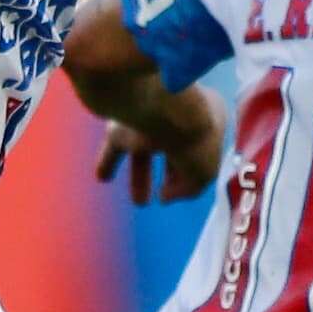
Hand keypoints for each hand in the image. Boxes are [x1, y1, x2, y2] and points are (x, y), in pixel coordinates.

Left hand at [94, 113, 221, 207]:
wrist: (161, 109)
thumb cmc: (193, 138)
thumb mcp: (205, 172)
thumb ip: (190, 189)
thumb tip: (166, 197)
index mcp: (209, 117)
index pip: (203, 148)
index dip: (195, 172)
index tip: (188, 189)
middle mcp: (178, 113)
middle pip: (173, 151)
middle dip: (170, 176)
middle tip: (164, 196)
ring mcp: (149, 117)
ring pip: (144, 151)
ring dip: (141, 177)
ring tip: (140, 202)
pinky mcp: (120, 122)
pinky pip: (115, 145)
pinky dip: (108, 161)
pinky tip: (102, 178)